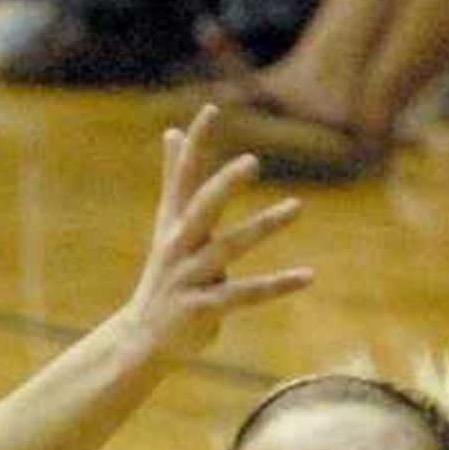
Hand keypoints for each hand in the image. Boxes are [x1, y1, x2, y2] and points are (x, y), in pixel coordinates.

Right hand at [121, 108, 312, 362]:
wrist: (140, 340)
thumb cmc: (162, 279)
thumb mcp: (167, 227)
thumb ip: (174, 180)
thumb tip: (172, 131)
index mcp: (174, 224)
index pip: (184, 177)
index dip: (196, 144)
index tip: (212, 109)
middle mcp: (179, 247)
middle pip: (202, 209)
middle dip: (225, 185)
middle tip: (252, 161)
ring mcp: (189, 279)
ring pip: (229, 248)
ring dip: (263, 226)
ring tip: (298, 206)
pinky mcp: (203, 309)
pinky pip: (246, 295)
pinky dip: (278, 285)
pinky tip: (307, 275)